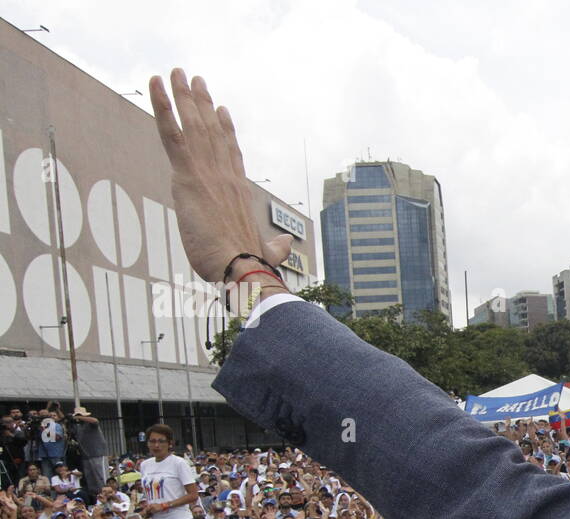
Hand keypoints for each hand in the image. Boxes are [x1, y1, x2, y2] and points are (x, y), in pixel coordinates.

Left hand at [149, 71, 291, 282]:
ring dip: (183, 96)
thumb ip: (275, 246)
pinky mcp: (188, 176)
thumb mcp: (264, 253)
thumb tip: (286, 243)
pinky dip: (162, 106)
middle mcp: (224, 175)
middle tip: (194, 80)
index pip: (231, 153)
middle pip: (211, 131)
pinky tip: (156, 84)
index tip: (221, 110)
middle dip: (202, 103)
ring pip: (193, 125)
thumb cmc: (250, 266)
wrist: (242, 267)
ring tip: (177, 73)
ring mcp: (207, 172)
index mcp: (239, 191)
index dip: (226, 130)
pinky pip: (172, 133)